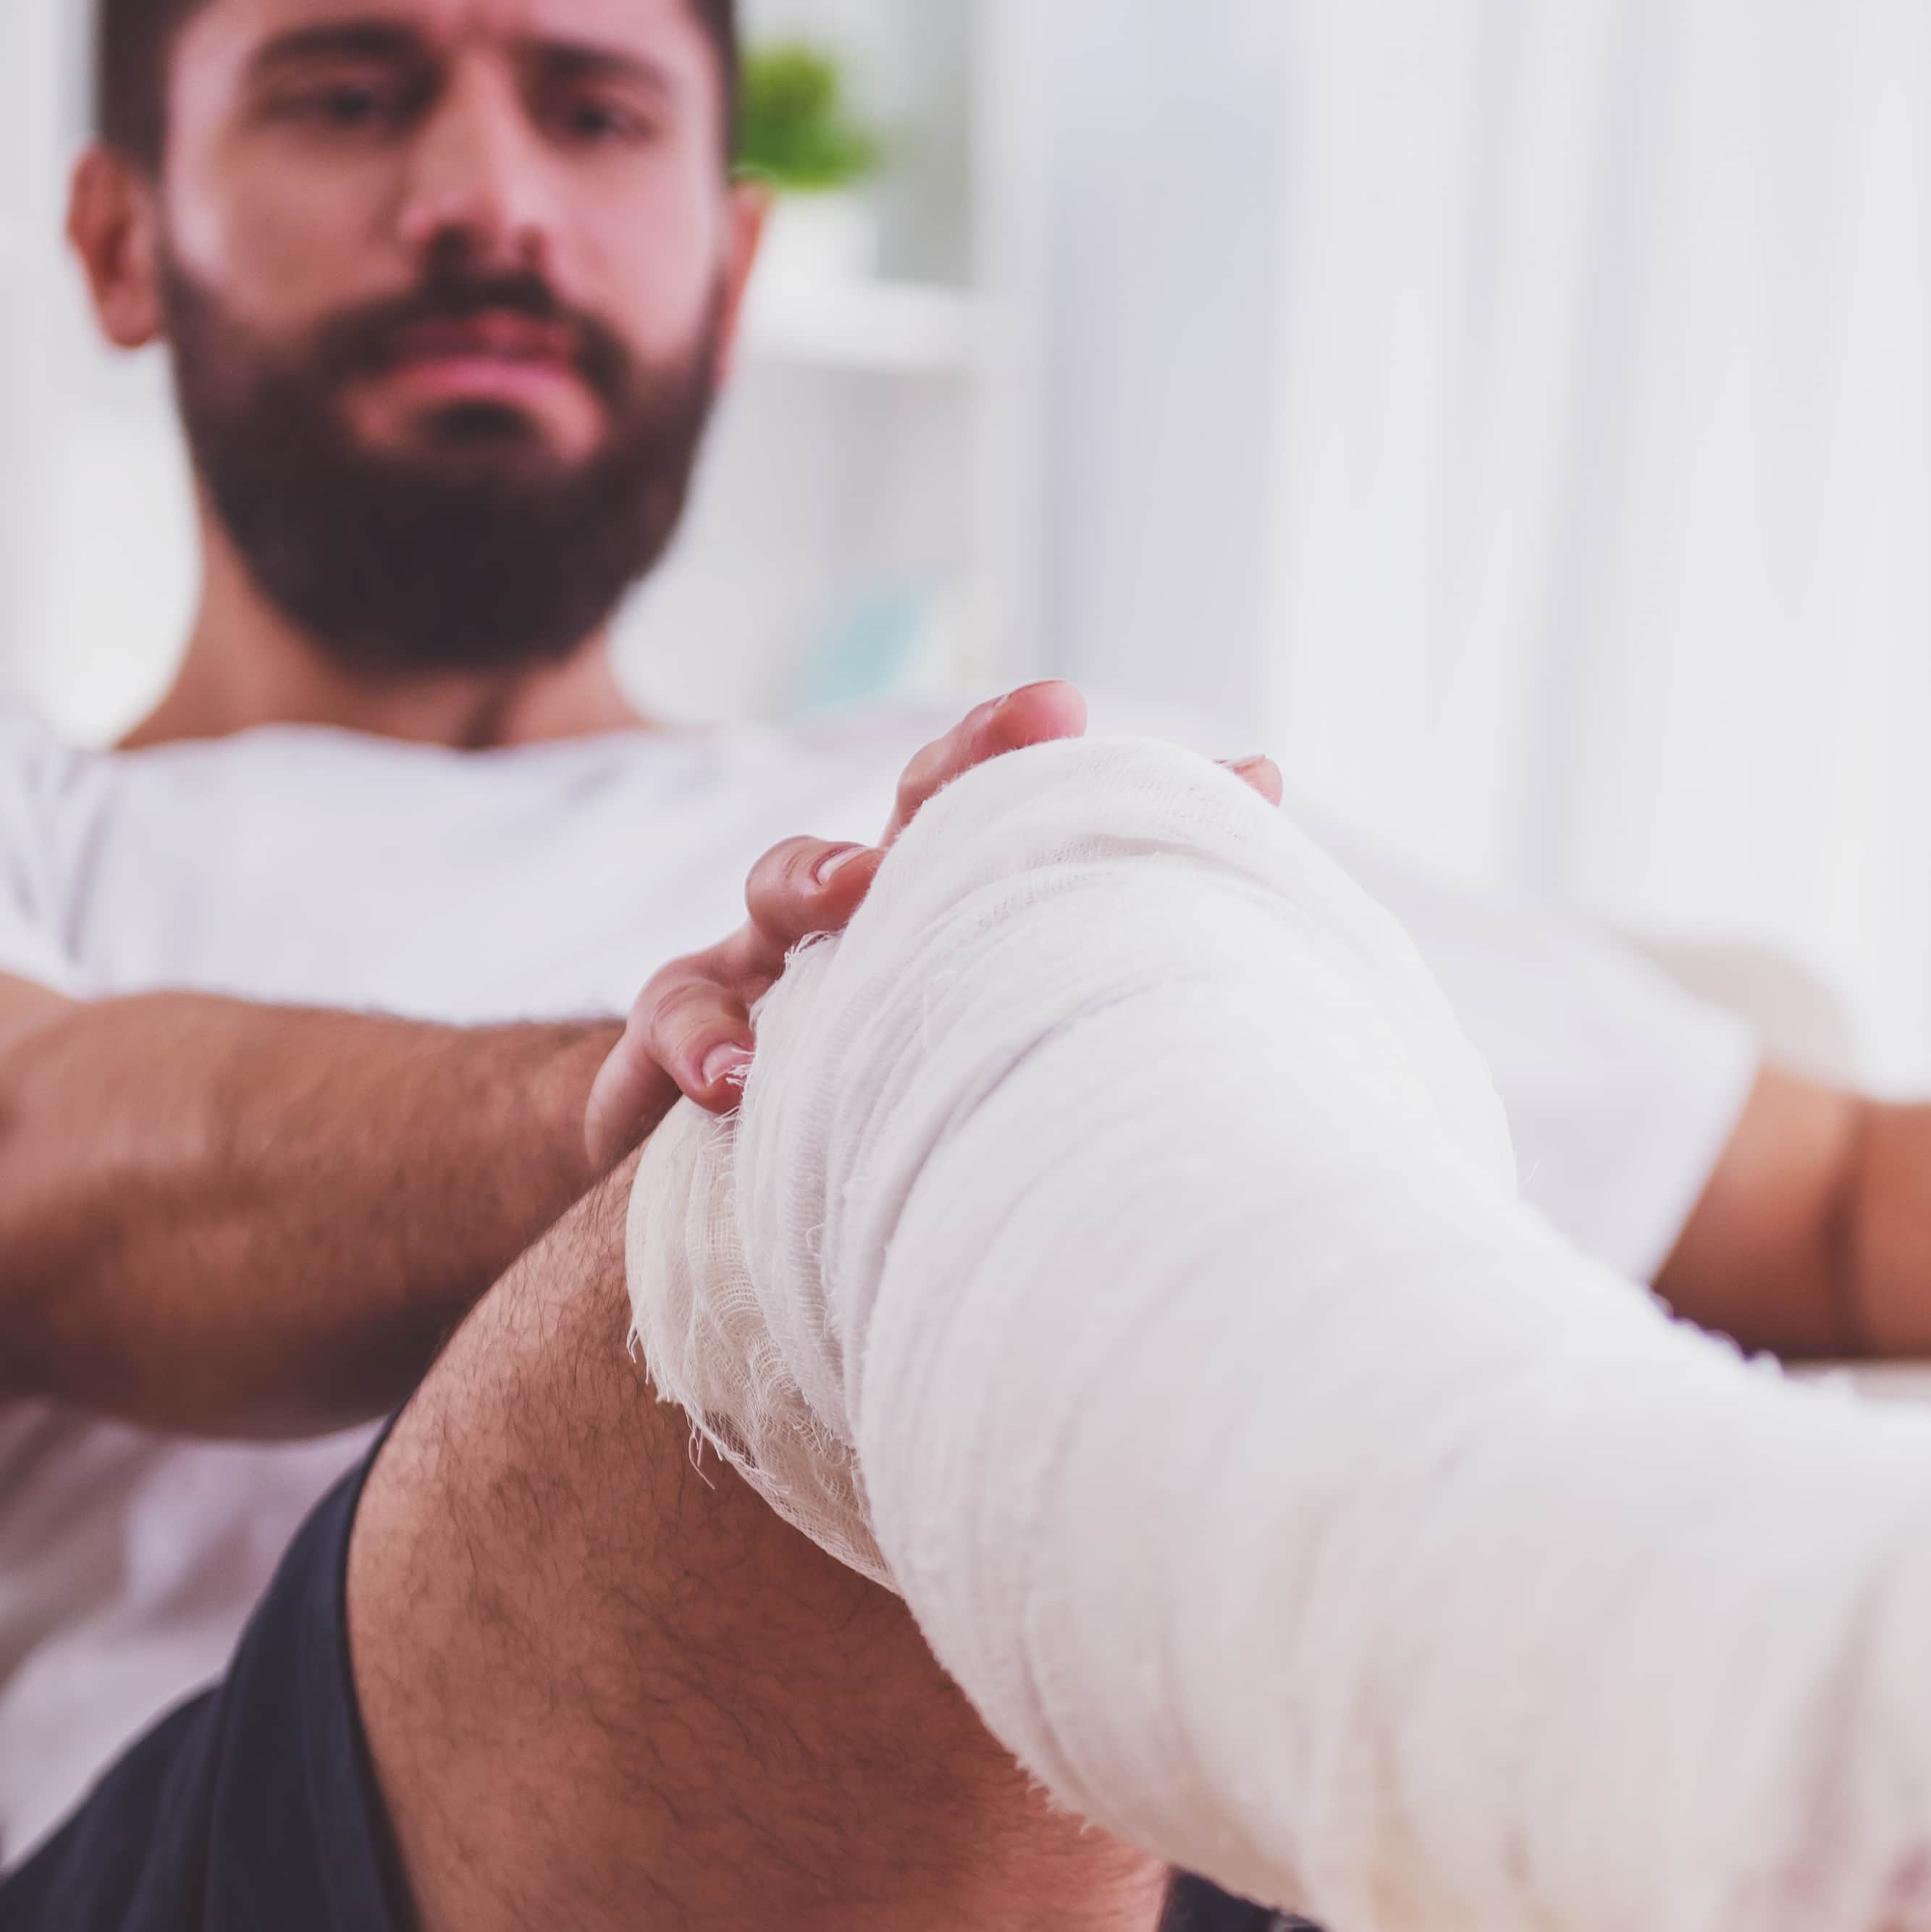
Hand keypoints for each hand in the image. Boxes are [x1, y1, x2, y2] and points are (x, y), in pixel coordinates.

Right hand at [579, 682, 1282, 1171]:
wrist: (699, 1206)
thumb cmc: (873, 1132)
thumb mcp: (981, 1075)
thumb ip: (1099, 1022)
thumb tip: (1259, 951)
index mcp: (952, 917)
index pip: (1038, 831)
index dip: (1140, 804)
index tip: (1247, 766)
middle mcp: (867, 923)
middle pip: (917, 810)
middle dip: (976, 763)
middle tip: (1043, 725)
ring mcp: (764, 970)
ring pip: (780, 887)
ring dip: (818, 874)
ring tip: (857, 894)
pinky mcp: (673, 1047)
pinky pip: (671, 1023)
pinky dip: (697, 1039)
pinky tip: (733, 1083)